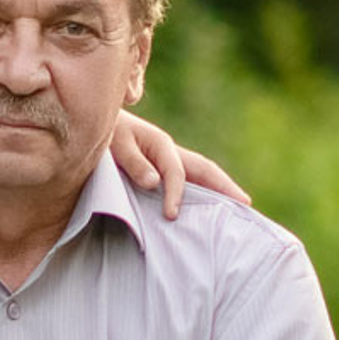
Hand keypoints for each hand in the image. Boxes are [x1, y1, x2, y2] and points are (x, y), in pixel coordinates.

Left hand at [111, 112, 249, 218]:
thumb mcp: (115, 144)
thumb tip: (154, 183)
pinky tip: (207, 212)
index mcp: (160, 144)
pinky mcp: (161, 171)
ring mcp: (168, 162)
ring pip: (201, 176)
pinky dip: (203, 195)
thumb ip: (133, 163)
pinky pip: (190, 183)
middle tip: (246, 206)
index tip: (171, 216)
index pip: (176, 172)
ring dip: (220, 191)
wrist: (92, 123)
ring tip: (238, 211)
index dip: (176, 194)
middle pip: (206, 170)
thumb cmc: (103, 134)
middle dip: (226, 187)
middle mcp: (170, 152)